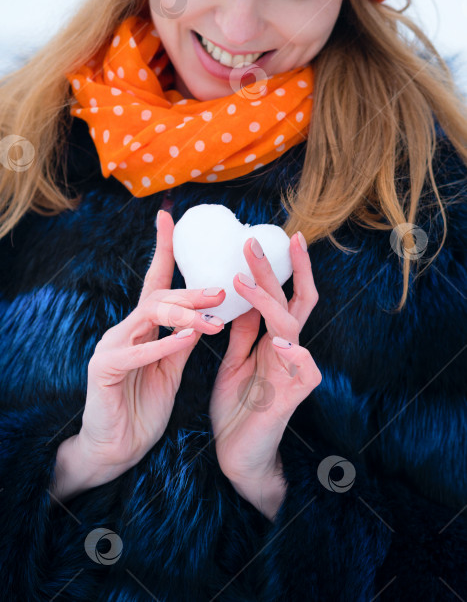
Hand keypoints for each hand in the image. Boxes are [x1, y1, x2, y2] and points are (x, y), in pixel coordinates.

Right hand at [75, 209, 225, 488]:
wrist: (116, 448)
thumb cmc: (143, 406)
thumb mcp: (171, 368)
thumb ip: (182, 340)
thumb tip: (206, 314)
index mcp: (141, 328)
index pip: (155, 283)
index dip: (162, 249)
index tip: (169, 217)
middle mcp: (124, 330)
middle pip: (158, 296)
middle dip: (191, 290)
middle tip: (222, 289)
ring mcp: (110, 347)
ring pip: (148, 316)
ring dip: (184, 315)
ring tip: (211, 320)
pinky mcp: (103, 369)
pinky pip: (136, 352)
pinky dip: (163, 345)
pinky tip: (186, 339)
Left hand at [209, 232, 321, 507]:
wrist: (236, 456)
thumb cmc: (237, 408)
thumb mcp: (235, 362)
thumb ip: (243, 333)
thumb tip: (242, 298)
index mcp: (272, 341)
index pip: (280, 297)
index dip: (274, 269)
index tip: (260, 239)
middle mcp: (286, 351)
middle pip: (292, 302)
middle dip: (279, 270)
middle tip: (261, 239)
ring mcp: (291, 373)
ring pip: (292, 328)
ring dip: (270, 302)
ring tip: (245, 281)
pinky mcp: (292, 399)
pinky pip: (306, 373)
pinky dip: (296, 355)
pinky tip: (281, 343)